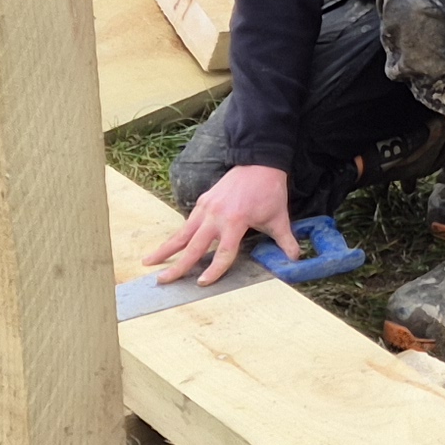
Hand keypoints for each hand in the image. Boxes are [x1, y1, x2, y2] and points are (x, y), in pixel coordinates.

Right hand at [151, 162, 297, 286]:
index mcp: (235, 221)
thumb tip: (295, 260)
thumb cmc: (269, 191)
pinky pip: (188, 222)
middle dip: (177, 265)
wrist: (259, 162)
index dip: (214, 270)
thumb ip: (285, 241)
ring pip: (182, 233)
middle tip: (162, 280)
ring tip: (148, 261)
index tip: (202, 283)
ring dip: (166, 248)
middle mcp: (216, 215)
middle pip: (193, 246)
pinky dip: (178, 235)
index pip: (223, 253)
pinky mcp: (203, 201)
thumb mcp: (279, 218)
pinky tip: (168, 246)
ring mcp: (206, 207)